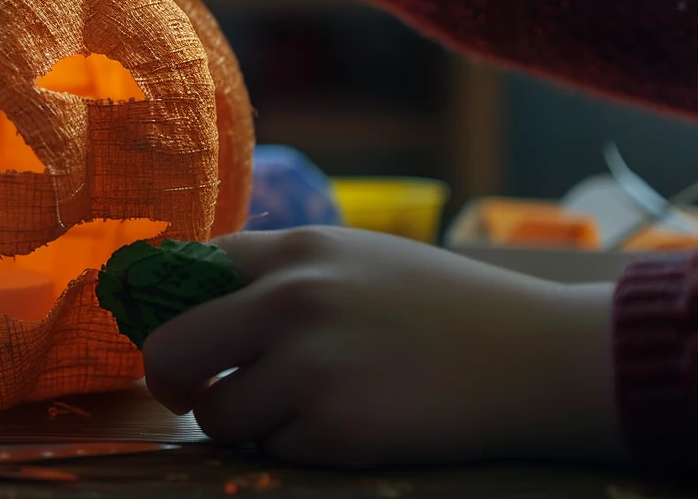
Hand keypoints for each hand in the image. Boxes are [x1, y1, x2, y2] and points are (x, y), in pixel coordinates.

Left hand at [142, 227, 628, 467]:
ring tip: (301, 405)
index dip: (162, 309)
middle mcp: (290, 299)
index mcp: (293, 249)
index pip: (182, 272)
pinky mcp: (335, 428)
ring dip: (244, 419)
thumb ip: (277, 275)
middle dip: (171, 380)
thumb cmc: (441, 307)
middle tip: (191, 392)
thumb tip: (192, 301)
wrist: (536, 356)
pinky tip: (351, 422)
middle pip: (169, 349)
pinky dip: (298, 445)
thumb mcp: (354, 259)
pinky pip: (272, 447)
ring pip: (217, 412)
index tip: (167, 333)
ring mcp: (310, 365)